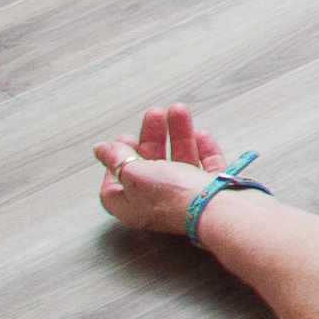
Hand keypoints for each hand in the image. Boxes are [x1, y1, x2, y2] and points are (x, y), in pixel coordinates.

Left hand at [94, 102, 239, 235]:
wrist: (218, 208)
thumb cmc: (174, 196)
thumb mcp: (136, 173)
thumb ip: (117, 158)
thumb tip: (101, 149)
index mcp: (131, 205)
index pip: (116, 184)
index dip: (116, 162)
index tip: (123, 142)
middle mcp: (157, 204)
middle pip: (150, 167)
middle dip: (152, 137)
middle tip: (155, 115)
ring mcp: (186, 197)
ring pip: (179, 161)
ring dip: (178, 134)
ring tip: (179, 111)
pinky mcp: (210, 191)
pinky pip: (205, 166)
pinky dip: (202, 149)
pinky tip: (201, 134)